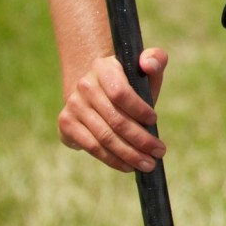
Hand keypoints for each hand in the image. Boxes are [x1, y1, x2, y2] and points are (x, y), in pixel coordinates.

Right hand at [57, 47, 168, 172]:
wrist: (99, 88)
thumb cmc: (130, 81)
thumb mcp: (144, 69)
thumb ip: (155, 59)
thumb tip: (148, 64)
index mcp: (104, 67)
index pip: (120, 92)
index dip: (138, 109)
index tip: (155, 120)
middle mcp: (84, 86)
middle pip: (115, 120)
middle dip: (140, 139)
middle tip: (159, 152)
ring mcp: (72, 105)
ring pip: (104, 137)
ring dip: (129, 154)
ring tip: (148, 164)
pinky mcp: (66, 123)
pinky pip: (91, 146)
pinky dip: (112, 159)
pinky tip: (128, 165)